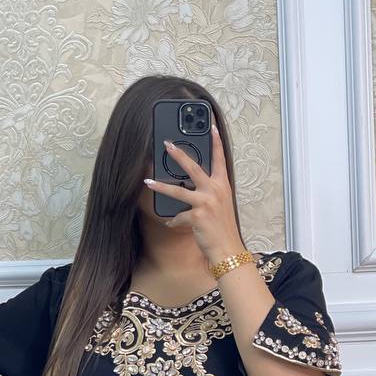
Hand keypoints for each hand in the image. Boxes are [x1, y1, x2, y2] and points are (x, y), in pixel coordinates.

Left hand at [144, 122, 243, 264]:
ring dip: (160, 186)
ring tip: (148, 181)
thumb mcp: (220, 206)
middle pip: (193, 167)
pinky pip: (178, 216)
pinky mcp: (197, 215)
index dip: (216, 142)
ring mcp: (206, 202)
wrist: (227, 249)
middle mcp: (215, 190)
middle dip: (178, 154)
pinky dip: (174, 221)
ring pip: (178, 190)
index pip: (220, 159)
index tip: (213, 127)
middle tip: (166, 144)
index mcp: (223, 185)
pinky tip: (171, 224)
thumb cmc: (223, 229)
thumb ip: (209, 193)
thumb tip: (190, 188)